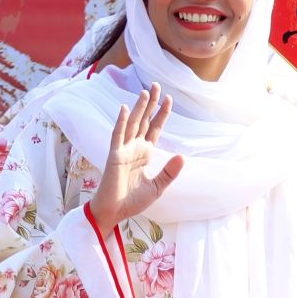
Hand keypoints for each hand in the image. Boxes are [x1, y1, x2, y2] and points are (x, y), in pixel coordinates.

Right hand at [87, 86, 183, 229]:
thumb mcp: (158, 187)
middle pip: (144, 120)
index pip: (155, 128)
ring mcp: (123, 150)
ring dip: (139, 108)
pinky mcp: (114, 156)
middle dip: (151, 103)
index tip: (169, 99)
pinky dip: (122, 122)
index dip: (162, 114)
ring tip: (146, 92)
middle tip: (157, 85)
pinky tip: (126, 108)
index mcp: (145, 153)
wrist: (115, 212)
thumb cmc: (133, 201)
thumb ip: (170, 172)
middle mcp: (134, 148)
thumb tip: (182, 157)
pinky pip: (118, 135)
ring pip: (132, 124)